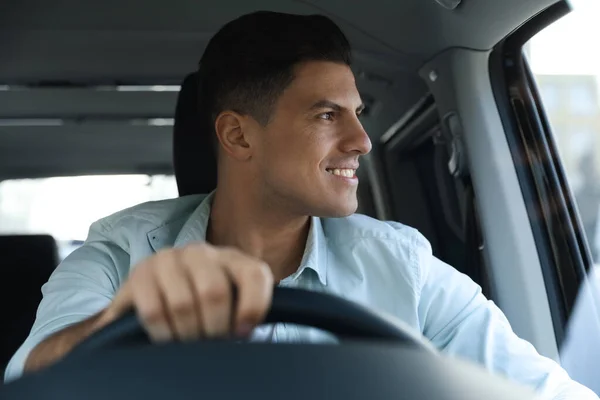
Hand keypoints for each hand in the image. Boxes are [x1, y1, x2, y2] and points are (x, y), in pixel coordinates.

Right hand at [96, 243, 273, 340]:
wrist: (158, 296)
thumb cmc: (204, 306)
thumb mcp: (232, 305)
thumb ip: (245, 313)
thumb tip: (243, 333)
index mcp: (232, 259)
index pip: (254, 275)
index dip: (252, 308)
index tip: (243, 334)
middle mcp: (200, 253)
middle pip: (214, 292)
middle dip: (213, 328)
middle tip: (210, 345)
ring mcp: (168, 259)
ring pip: (182, 304)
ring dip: (187, 334)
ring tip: (189, 345)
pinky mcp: (139, 274)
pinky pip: (153, 311)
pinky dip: (162, 334)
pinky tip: (167, 340)